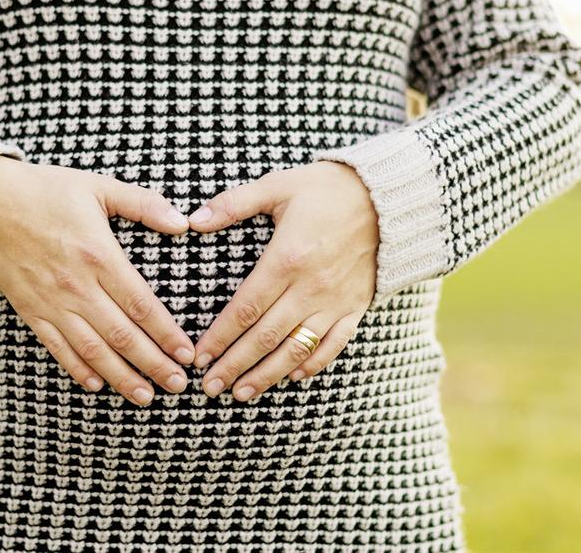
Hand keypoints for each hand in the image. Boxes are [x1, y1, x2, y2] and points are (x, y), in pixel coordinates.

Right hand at [0, 154, 195, 405]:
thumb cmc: (46, 191)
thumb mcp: (99, 187)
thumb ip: (144, 204)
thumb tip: (184, 223)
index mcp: (99, 255)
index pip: (141, 304)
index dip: (166, 333)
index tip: (186, 354)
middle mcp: (77, 285)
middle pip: (122, 335)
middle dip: (153, 364)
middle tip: (177, 385)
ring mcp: (51, 302)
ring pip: (92, 350)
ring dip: (121, 377)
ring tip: (145, 396)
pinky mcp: (30, 310)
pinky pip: (57, 347)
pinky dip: (77, 369)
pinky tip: (97, 385)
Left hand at [187, 161, 379, 401]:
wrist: (388, 198)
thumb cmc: (326, 189)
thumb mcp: (277, 186)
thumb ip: (233, 204)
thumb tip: (192, 220)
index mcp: (287, 259)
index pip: (245, 309)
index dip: (220, 337)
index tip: (200, 356)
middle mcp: (310, 287)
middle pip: (265, 337)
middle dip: (235, 365)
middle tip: (211, 386)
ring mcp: (335, 301)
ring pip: (296, 349)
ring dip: (267, 375)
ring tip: (242, 393)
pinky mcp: (356, 307)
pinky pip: (333, 345)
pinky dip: (312, 364)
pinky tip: (292, 377)